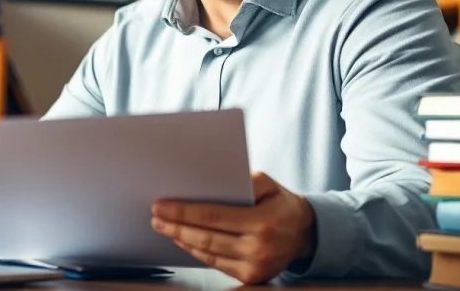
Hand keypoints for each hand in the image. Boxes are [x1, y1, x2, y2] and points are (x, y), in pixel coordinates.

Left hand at [151, 171, 315, 284]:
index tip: (161, 205)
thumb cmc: (280, 203)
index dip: (183, 212)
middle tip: (155, 216)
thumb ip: (242, 181)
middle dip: (176, 226)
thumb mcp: (267, 183)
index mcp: (263, 222)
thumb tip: (207, 181)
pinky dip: (195, 251)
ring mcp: (255, 267)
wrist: (304, 233)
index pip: (214, 216)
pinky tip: (182, 239)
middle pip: (206, 237)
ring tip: (163, 226)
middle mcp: (259, 248)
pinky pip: (215, 263)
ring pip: (208, 252)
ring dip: (181, 239)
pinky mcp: (251, 278)